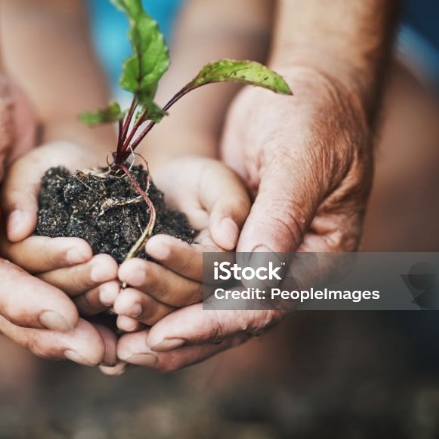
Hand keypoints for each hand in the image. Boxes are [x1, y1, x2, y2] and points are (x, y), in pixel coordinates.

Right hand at [0, 55, 114, 365]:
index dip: (17, 299)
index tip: (63, 318)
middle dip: (50, 329)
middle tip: (99, 352)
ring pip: (25, 299)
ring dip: (71, 319)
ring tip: (116, 341)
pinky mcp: (10, 243)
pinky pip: (43, 279)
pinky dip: (75, 299)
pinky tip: (111, 321)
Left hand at [116, 66, 373, 370]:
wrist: (305, 86)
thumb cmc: (313, 114)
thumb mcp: (301, 160)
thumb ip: (281, 214)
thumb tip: (255, 274)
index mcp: (319, 257)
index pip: (263, 306)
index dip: (212, 323)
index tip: (166, 334)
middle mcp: (290, 267)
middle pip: (232, 319)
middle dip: (180, 335)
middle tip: (128, 351)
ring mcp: (260, 255)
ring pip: (210, 304)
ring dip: (166, 319)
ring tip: (119, 339)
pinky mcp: (232, 242)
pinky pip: (197, 276)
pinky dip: (165, 292)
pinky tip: (126, 306)